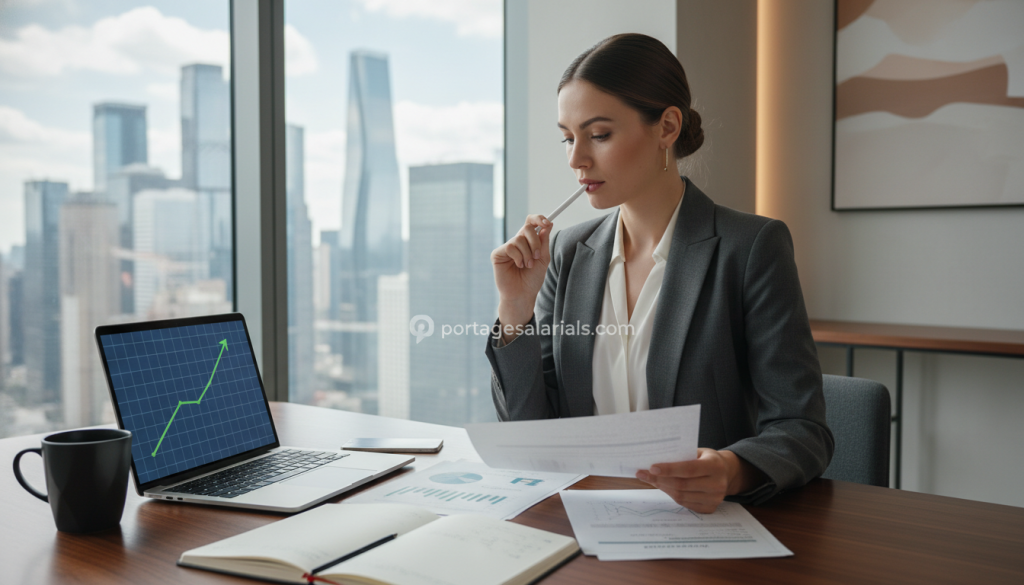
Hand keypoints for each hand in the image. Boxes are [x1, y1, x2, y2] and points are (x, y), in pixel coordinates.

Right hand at [491, 215, 552, 338]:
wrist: (523, 294)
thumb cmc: (532, 279)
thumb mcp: (543, 259)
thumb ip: (544, 242)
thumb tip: (548, 225)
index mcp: (528, 241)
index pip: (531, 223)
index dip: (539, 219)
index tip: (547, 223)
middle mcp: (517, 242)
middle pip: (526, 227)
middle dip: (535, 242)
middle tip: (536, 256)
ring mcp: (507, 248)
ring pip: (519, 239)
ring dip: (527, 254)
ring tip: (527, 265)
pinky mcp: (498, 254)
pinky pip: (510, 247)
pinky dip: (518, 257)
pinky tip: (518, 266)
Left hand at [635, 448, 761, 513]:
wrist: (727, 473)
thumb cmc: (707, 459)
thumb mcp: (699, 452)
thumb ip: (682, 456)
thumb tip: (655, 461)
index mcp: (715, 466)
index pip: (688, 469)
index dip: (669, 469)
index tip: (651, 468)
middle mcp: (717, 484)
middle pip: (682, 484)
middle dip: (659, 479)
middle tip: (643, 473)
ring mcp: (714, 499)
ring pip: (681, 496)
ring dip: (663, 487)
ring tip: (650, 479)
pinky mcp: (710, 508)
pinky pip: (684, 504)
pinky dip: (671, 495)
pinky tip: (664, 486)